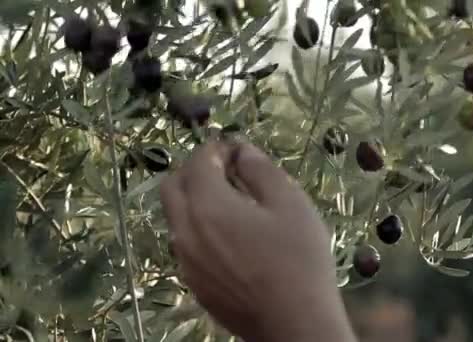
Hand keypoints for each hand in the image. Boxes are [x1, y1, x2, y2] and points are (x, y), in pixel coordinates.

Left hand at [159, 141, 355, 341]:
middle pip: (173, 187)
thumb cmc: (298, 258)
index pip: (198, 161)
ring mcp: (186, 261)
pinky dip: (199, 229)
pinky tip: (232, 240)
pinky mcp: (194, 284)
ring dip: (195, 201)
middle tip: (228, 173)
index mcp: (206, 205)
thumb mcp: (290, 203)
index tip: (239, 150)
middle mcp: (185, 231)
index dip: (218, 149)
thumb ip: (261, 170)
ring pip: (177, 218)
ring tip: (233, 206)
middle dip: (196, 171)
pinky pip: (186, 245)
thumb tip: (243, 151)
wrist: (294, 323)